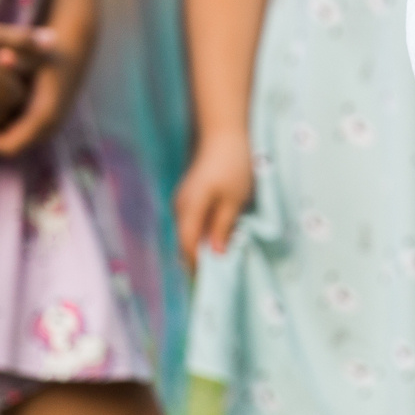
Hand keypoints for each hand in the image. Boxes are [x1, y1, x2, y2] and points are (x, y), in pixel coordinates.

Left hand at [0, 24, 85, 154]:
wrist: (73, 54)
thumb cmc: (49, 51)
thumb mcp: (34, 51)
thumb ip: (18, 56)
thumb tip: (2, 57)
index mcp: (44, 117)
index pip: (9, 146)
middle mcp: (47, 128)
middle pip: (8, 148)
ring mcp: (45, 128)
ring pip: (12, 143)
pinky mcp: (41, 123)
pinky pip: (16, 134)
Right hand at [174, 131, 253, 269]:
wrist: (225, 132)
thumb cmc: (234, 164)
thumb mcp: (234, 198)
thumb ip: (222, 226)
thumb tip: (215, 253)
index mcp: (190, 206)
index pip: (188, 244)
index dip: (198, 264)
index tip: (212, 281)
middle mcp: (180, 205)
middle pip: (184, 241)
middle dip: (198, 259)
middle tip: (218, 275)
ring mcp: (182, 199)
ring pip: (187, 232)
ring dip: (200, 246)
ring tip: (219, 260)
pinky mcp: (189, 195)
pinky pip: (191, 222)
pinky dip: (201, 233)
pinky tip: (216, 239)